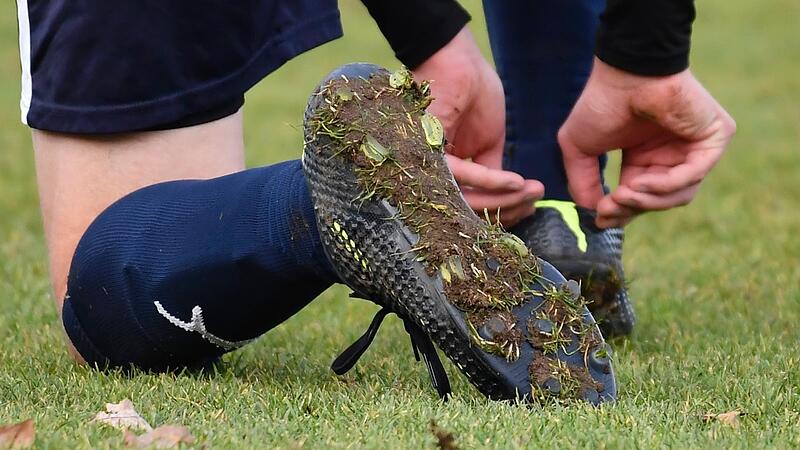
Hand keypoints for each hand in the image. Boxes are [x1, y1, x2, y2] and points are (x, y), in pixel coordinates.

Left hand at [413, 29, 542, 226]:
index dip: (506, 208)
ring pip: (467, 199)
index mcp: (453, 172)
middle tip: (535, 201)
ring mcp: (431, 166)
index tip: (534, 202)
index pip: (476, 204)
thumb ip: (493, 170)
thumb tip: (507, 195)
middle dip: (508, 208)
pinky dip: (490, 180)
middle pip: (473, 208)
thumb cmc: (473, 94)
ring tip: (529, 191)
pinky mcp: (428, 152)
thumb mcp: (491, 140)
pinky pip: (463, 175)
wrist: (458, 62)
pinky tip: (515, 182)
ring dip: (503, 198)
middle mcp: (439, 175)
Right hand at [558, 58, 735, 227]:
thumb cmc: (601, 102)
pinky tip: (640, 183)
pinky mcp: (716, 138)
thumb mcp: (578, 149)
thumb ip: (582, 182)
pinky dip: (666, 185)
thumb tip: (592, 213)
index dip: (620, 212)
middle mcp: (673, 153)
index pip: (640, 196)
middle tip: (607, 209)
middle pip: (660, 200)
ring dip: (648, 201)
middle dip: (631, 208)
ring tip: (624, 194)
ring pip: (680, 194)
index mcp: (646, 156)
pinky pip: (694, 175)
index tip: (599, 218)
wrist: (626, 72)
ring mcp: (697, 146)